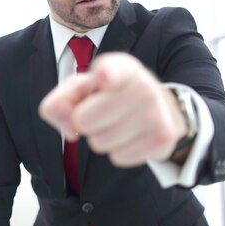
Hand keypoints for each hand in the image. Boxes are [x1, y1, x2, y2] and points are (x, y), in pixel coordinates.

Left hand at [39, 53, 187, 166]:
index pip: (113, 70)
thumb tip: (68, 125)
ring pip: (100, 143)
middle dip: (84, 122)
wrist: (162, 108)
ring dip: (102, 138)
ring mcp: (156, 115)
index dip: (106, 74)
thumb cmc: (113, 95)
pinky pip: (118, 157)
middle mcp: (143, 88)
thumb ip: (61, 100)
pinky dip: (119, 151)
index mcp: (123, 68)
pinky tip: (131, 136)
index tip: (104, 76)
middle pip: (84, 120)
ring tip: (117, 123)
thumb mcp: (85, 87)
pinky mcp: (162, 141)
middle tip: (100, 113)